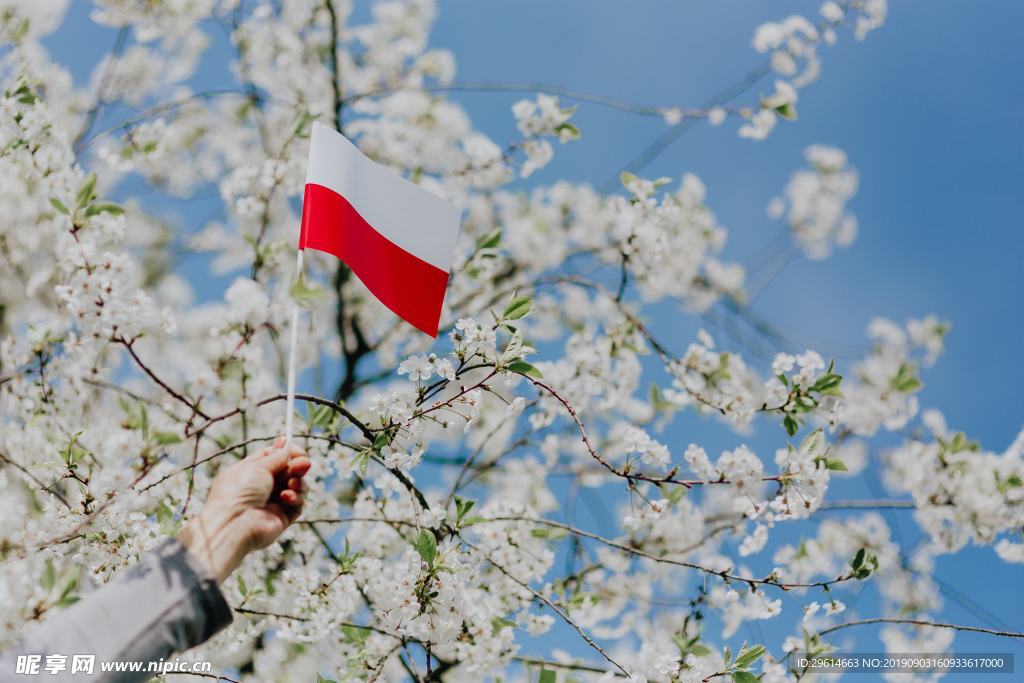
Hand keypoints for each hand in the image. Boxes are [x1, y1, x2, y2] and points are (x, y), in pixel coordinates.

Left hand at [178, 437, 310, 582]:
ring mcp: (271, 503)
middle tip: (304, 464)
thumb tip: (285, 442)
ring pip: (295, 487)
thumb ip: (276, 456)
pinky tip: (286, 497)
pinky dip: (295, 498)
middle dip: (297, 466)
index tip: (298, 450)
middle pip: (287, 471)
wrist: (234, 524)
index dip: (286, 453)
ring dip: (297, 482)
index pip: (272, 458)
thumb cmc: (238, 492)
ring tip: (292, 483)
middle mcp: (261, 487)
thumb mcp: (257, 467)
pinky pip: (297, 504)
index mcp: (249, 472)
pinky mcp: (281, 517)